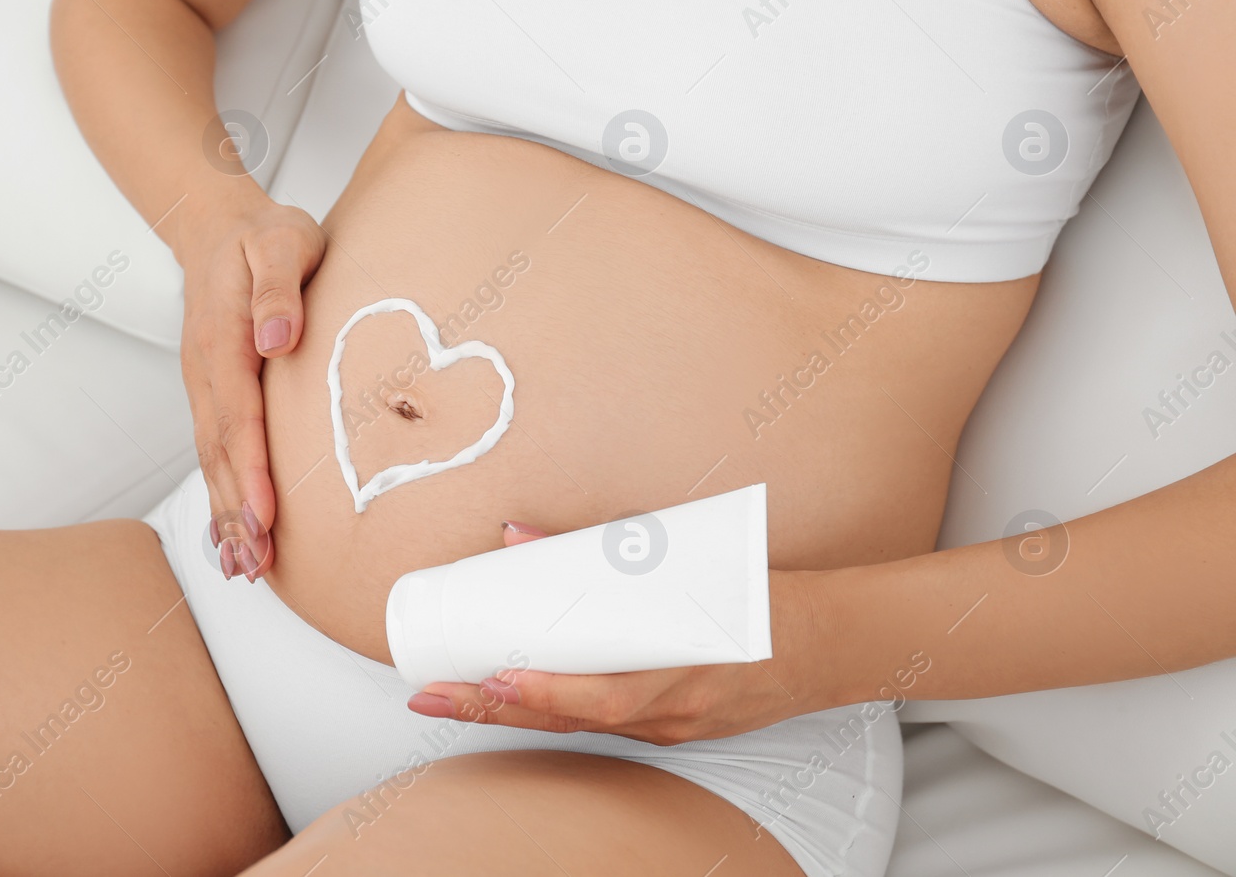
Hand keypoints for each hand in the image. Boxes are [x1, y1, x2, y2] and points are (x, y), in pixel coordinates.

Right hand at [177, 191, 325, 582]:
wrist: (217, 225)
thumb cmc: (262, 235)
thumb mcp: (282, 241)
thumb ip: (280, 288)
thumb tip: (276, 338)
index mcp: (223, 336)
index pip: (239, 413)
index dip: (252, 467)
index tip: (265, 513)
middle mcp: (205, 368)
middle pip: (219, 450)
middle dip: (237, 510)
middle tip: (257, 562)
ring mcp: (202, 384)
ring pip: (212, 458)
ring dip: (227, 512)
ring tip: (245, 565)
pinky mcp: (210, 392)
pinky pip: (213, 449)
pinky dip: (223, 492)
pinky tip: (234, 531)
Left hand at [405, 522, 836, 743]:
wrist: (832, 645)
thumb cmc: (764, 599)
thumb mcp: (695, 564)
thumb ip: (610, 546)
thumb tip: (521, 533)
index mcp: (684, 676)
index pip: (603, 699)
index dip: (544, 694)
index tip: (492, 679)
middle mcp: (672, 714)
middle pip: (568, 722)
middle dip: (492, 711)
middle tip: (429, 697)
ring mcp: (671, 728)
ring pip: (576, 728)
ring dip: (510, 714)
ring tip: (449, 698)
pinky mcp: (670, 727)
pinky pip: (602, 724)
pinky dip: (551, 711)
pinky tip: (509, 700)